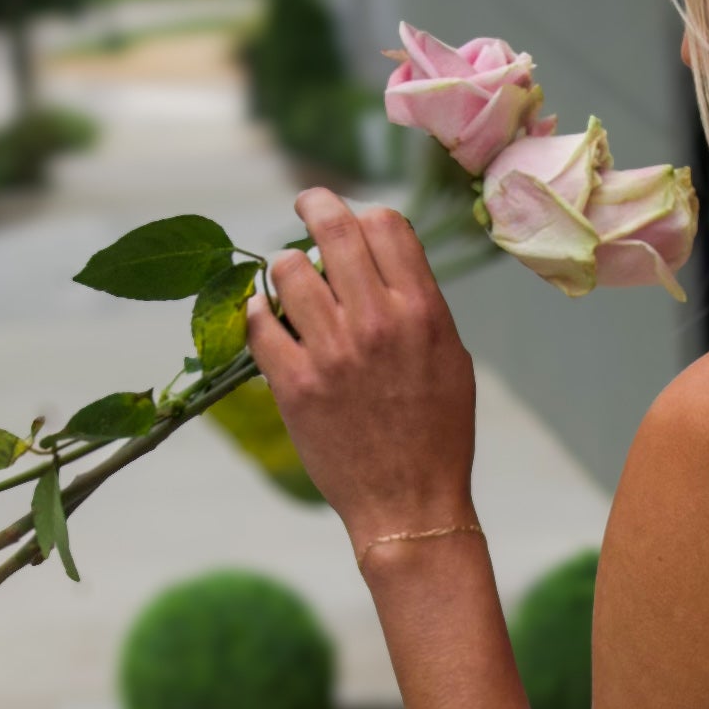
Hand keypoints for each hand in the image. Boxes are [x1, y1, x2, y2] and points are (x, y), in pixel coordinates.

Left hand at [245, 187, 477, 552]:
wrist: (410, 505)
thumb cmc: (437, 433)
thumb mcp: (452, 358)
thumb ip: (419, 303)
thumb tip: (384, 258)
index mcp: (421, 311)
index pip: (386, 224)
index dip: (364, 214)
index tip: (349, 219)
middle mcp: (376, 323)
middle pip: (334, 228)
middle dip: (313, 205)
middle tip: (303, 204)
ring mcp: (332, 352)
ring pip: (288, 269)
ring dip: (286, 268)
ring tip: (289, 281)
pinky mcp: (295, 384)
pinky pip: (258, 323)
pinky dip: (256, 312)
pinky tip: (264, 316)